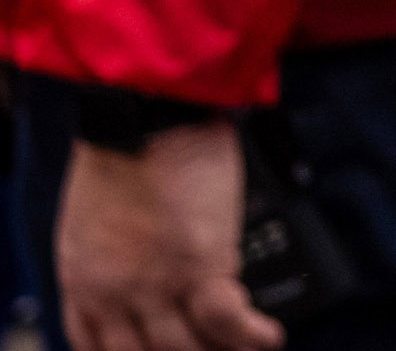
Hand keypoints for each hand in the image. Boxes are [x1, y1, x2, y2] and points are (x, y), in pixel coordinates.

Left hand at [54, 119, 275, 350]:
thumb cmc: (126, 146)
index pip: (92, 344)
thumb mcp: (92, 215)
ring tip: (244, 347)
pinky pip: (227, 322)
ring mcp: (155, 285)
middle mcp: (113, 291)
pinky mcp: (200, 268)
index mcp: (82, 278)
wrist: (146, 114)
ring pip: (185, 348)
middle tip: (208, 349)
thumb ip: (112, 253)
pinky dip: (251, 336)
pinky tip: (268, 336)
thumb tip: (144, 269)